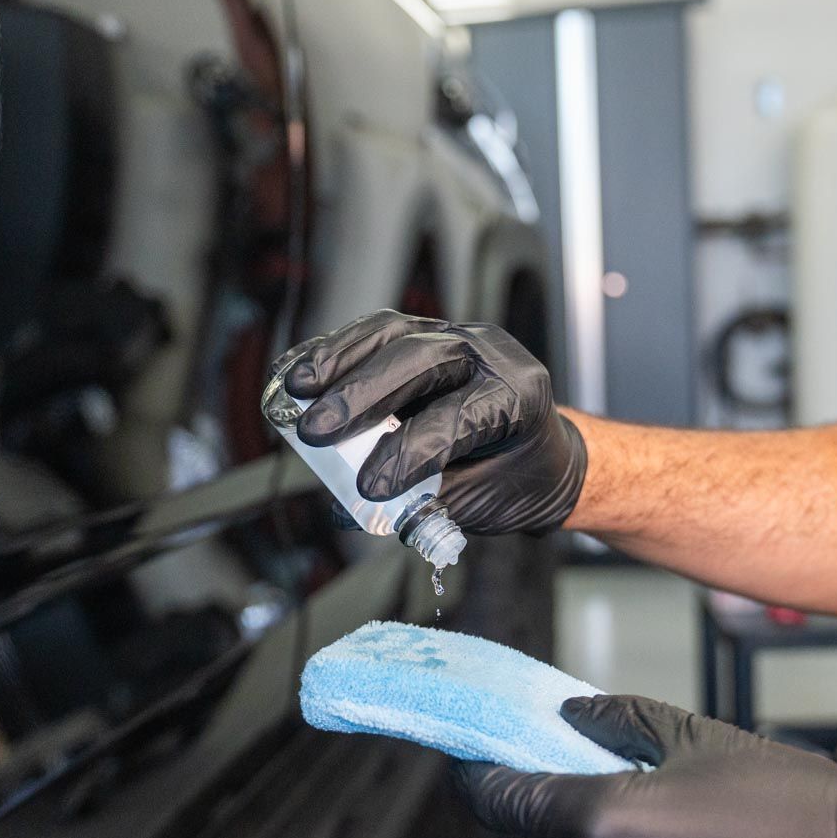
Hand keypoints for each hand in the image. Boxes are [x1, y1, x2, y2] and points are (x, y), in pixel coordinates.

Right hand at [284, 310, 586, 534]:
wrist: (541, 455)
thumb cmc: (516, 479)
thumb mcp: (481, 501)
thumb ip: (420, 500)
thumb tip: (349, 504)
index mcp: (518, 396)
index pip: (457, 417)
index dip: (409, 450)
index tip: (370, 487)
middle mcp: (489, 354)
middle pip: (420, 360)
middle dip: (361, 396)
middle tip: (316, 432)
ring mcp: (455, 336)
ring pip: (392, 334)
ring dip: (337, 361)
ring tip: (295, 391)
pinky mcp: (423, 334)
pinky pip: (375, 333)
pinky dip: (332, 352)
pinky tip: (297, 371)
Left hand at [452, 695, 836, 837]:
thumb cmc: (795, 805)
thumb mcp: (698, 737)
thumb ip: (616, 721)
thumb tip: (567, 718)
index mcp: (599, 825)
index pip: (502, 800)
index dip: (481, 773)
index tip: (476, 751)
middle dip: (542, 802)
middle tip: (568, 762)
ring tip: (640, 804)